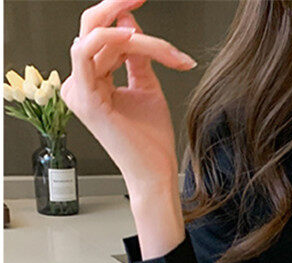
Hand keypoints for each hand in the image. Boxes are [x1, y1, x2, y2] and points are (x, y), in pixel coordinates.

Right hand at [60, 0, 196, 194]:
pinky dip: (113, 40)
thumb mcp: (147, 87)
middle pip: (93, 29)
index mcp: (92, 80)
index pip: (104, 37)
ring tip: (168, 51)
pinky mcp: (85, 98)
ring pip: (99, 38)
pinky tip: (137, 42)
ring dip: (137, 38)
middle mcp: (80, 83)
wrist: (156, 172)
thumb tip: (130, 23)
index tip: (142, 4)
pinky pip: (88, 52)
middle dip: (115, 7)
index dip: (124, 19)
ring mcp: (78, 90)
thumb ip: (138, 56)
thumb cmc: (152, 141)